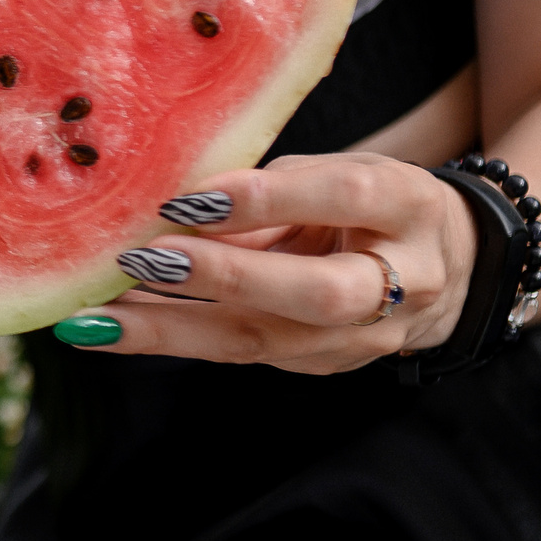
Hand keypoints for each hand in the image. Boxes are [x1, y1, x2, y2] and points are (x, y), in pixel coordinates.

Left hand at [63, 153, 479, 373]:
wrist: (445, 267)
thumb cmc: (371, 205)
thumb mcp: (338, 174)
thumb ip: (272, 188)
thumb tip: (175, 200)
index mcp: (410, 206)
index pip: (347, 197)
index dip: (270, 197)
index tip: (192, 195)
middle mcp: (404, 280)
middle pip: (321, 293)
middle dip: (227, 277)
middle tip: (144, 259)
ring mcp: (366, 337)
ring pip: (268, 341)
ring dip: (172, 328)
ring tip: (96, 316)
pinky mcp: (322, 366)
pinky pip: (239, 355)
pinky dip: (171, 339)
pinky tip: (111, 327)